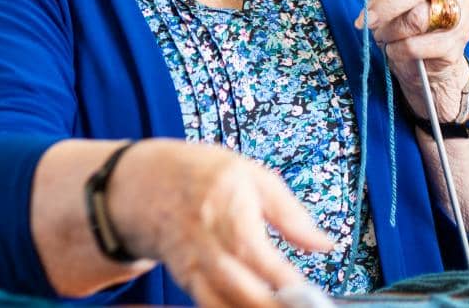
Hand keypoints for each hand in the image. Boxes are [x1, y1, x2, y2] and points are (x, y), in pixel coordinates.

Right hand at [111, 140, 334, 307]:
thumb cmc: (201, 175)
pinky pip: (208, 304)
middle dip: (269, 304)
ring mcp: (191, 260)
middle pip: (235, 282)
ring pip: (218, 300)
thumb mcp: (251, 175)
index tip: (309, 294)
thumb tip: (324, 243)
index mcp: (223, 202)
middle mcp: (203, 235)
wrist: (145, 182)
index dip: (283, 278)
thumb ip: (291, 213)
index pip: (253, 249)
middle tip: (298, 307)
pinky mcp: (185, 278)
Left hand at [357, 0, 468, 119]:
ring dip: (389, 30)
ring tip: (382, 34)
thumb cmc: (406, 13)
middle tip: (367, 18)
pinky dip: (397, 49)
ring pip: (418, 18)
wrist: (431, 57)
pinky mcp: (457, 43)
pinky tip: (394, 48)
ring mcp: (462, 12)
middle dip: (389, 3)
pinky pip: (417, 46)